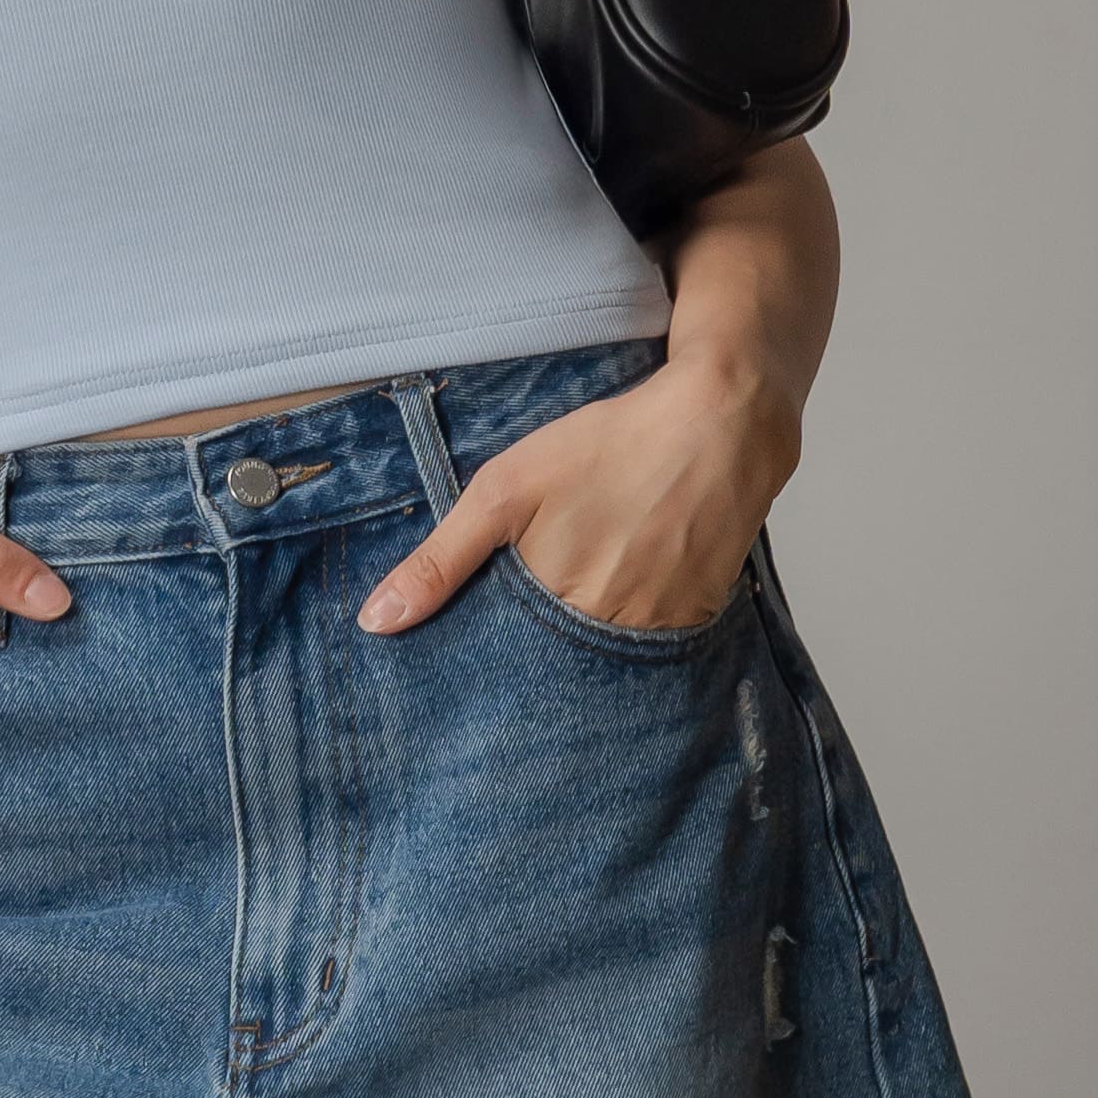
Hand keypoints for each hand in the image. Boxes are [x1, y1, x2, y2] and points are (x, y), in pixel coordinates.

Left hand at [354, 354, 796, 642]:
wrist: (720, 426)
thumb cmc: (609, 446)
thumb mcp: (505, 489)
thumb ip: (441, 560)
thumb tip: (376, 622)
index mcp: (551, 607)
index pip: (499, 668)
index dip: (484, 661)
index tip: (469, 661)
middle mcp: (605, 634)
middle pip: (550, 671)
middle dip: (531, 661)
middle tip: (526, 627)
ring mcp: (655, 634)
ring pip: (598, 665)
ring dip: (579, 651)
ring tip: (572, 605)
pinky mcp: (693, 624)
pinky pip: (647, 652)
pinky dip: (626, 636)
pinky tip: (620, 596)